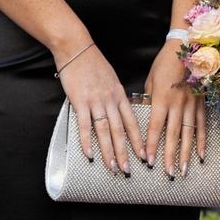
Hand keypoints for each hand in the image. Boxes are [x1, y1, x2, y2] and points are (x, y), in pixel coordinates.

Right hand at [55, 42, 144, 173]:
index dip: (138, 140)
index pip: (132, 121)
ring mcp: (95, 101)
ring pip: (105, 131)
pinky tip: (89, 154)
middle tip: (128, 170)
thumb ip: (116, 96)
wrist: (76, 49)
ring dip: (108, 151)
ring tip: (112, 167)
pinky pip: (84, 124)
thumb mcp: (112, 79)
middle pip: (120, 130)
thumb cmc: (93, 63)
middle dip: (125, 152)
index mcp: (120, 94)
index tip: (143, 155)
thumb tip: (121, 112)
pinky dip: (87, 140)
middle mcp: (110, 99)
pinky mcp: (79, 101)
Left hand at [144, 42, 206, 177]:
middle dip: (170, 156)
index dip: (152, 145)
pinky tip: (201, 155)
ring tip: (185, 170)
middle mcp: (177, 104)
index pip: (155, 127)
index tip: (148, 161)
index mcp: (161, 98)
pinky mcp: (202, 102)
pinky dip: (202, 141)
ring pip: (189, 133)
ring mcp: (192, 104)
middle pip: (173, 135)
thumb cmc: (165, 62)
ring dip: (187, 154)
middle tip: (169, 174)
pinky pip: (202, 125)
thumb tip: (142, 116)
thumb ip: (148, 100)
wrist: (188, 45)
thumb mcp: (151, 79)